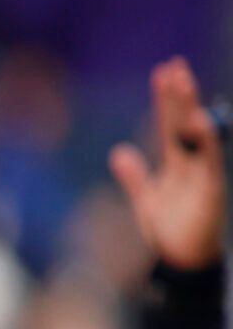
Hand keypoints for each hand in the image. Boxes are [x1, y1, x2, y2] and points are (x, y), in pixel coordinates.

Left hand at [109, 57, 226, 270]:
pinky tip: (197, 120)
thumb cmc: (170, 233)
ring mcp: (203, 174)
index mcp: (176, 164)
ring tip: (182, 81)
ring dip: (189, 108)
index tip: (161, 71)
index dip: (165, 100)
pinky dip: (205, 140)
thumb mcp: (146, 200)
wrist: (183, 263)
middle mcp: (192, 164)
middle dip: (178, 95)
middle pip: (183, 123)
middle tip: (173, 64)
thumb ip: (134, 176)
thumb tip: (118, 151)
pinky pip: (210, 161)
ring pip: (196, 134)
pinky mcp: (211, 190)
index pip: (170, 124)